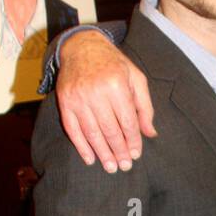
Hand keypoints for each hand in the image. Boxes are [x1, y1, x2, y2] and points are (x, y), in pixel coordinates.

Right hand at [57, 31, 156, 171]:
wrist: (82, 47)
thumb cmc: (114, 65)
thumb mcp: (136, 79)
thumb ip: (145, 106)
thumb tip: (150, 133)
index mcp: (116, 84)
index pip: (127, 121)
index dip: (133, 140)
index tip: (136, 154)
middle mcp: (96, 91)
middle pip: (110, 130)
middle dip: (119, 151)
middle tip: (125, 166)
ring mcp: (78, 98)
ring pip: (92, 132)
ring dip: (102, 153)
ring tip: (111, 167)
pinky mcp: (65, 102)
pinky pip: (72, 129)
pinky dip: (81, 146)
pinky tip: (90, 159)